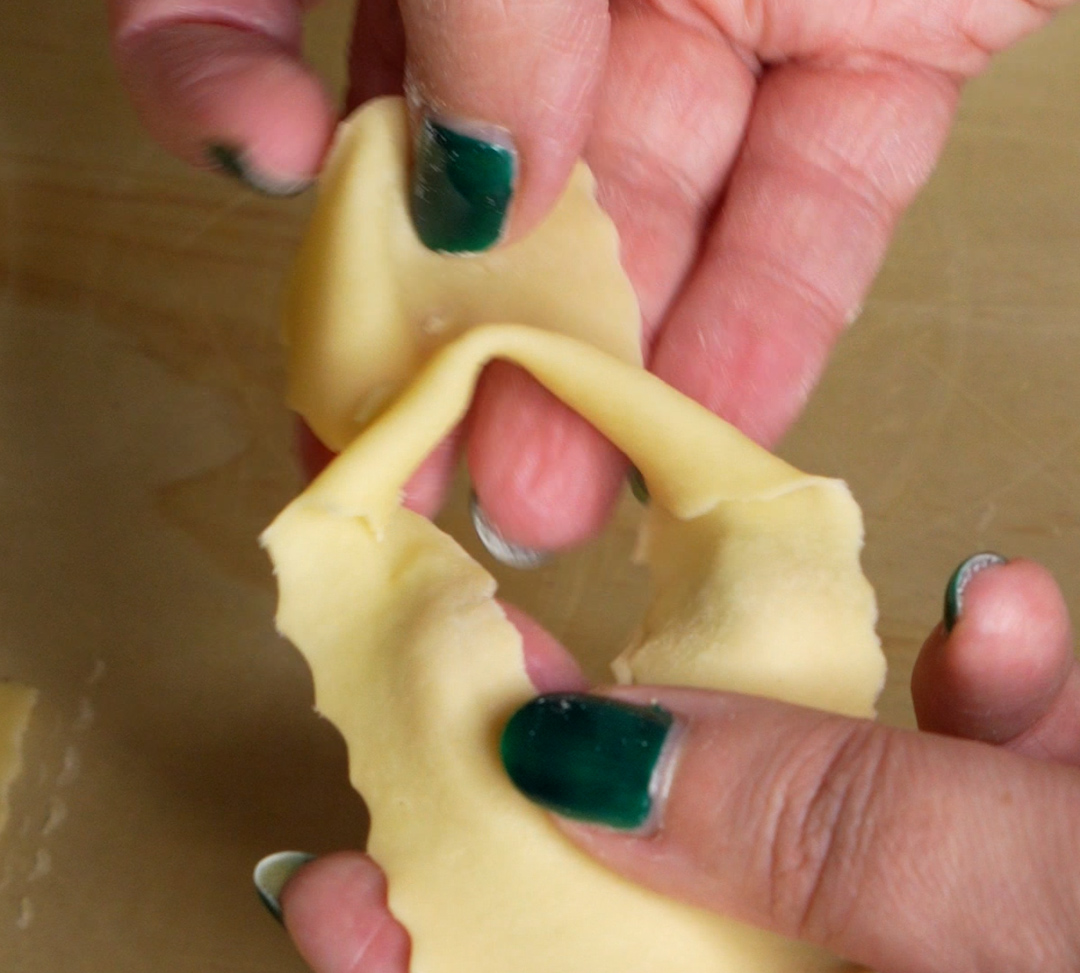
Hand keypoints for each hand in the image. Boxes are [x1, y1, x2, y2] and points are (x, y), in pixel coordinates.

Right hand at [110, 0, 1071, 545]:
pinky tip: (707, 428)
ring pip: (647, 210)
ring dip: (596, 368)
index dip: (232, 69)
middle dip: (438, 318)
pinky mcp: (886, 46)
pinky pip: (817, 204)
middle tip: (416, 457)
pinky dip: (769, 322)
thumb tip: (465, 187)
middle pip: (472, 153)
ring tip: (552, 497)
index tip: (267, 161)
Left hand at [277, 557, 1079, 972]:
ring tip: (741, 612)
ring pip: (858, 899)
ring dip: (830, 746)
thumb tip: (586, 766)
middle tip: (501, 686)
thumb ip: (843, 847)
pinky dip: (992, 736)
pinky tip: (992, 637)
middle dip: (623, 829)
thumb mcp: (1075, 949)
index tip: (345, 886)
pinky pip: (1001, 845)